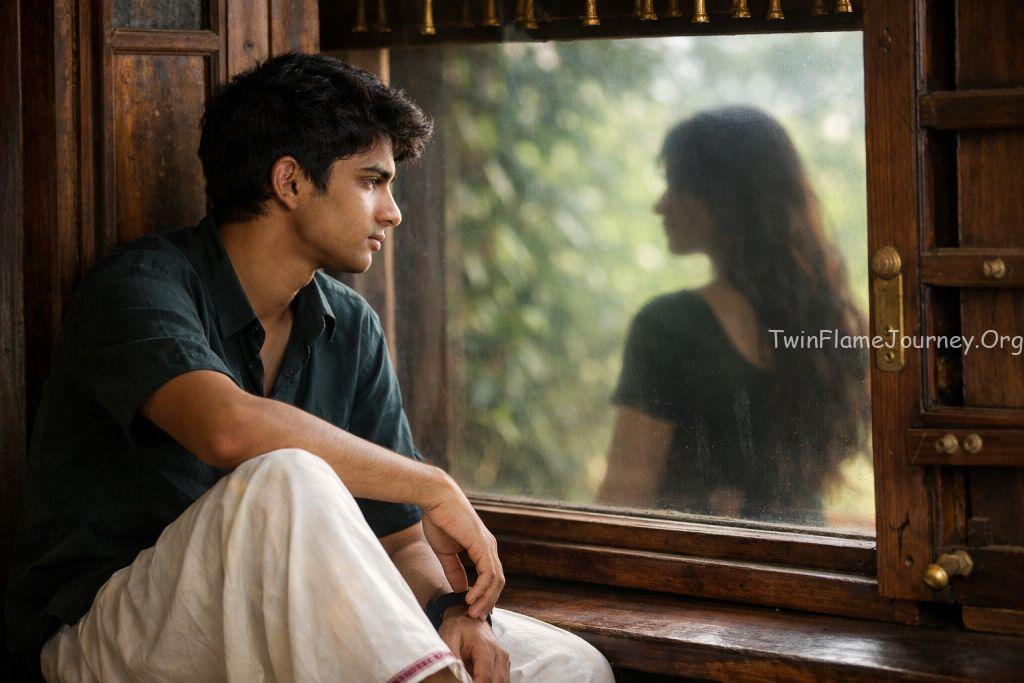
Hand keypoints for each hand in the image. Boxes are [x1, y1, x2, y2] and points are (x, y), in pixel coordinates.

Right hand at [420, 470, 504, 618]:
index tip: (473, 611)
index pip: (491, 578)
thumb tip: (460, 589)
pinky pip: (488, 573)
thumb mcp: (446, 552)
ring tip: (473, 613)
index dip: (484, 596)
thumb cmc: (439, 519)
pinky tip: (469, 598)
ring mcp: (488, 546)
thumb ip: (454, 570)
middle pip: (498, 582)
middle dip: (488, 602)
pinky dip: (481, 588)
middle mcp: (489, 547)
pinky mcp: (482, 544)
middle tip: (476, 618)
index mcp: (482, 548)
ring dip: (486, 599)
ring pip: (496, 580)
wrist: (436, 498)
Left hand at [438, 608, 508, 682]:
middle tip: (465, 681)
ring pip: (500, 682)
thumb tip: (456, 675)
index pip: (486, 677)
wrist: (467, 618)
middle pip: (495, 682)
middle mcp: (499, 653)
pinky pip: (500, 680)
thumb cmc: (457, 628)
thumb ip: (451, 658)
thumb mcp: (448, 638)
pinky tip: (477, 678)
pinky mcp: (504, 664)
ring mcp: (504, 659)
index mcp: (485, 646)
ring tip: (471, 679)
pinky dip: (490, 682)